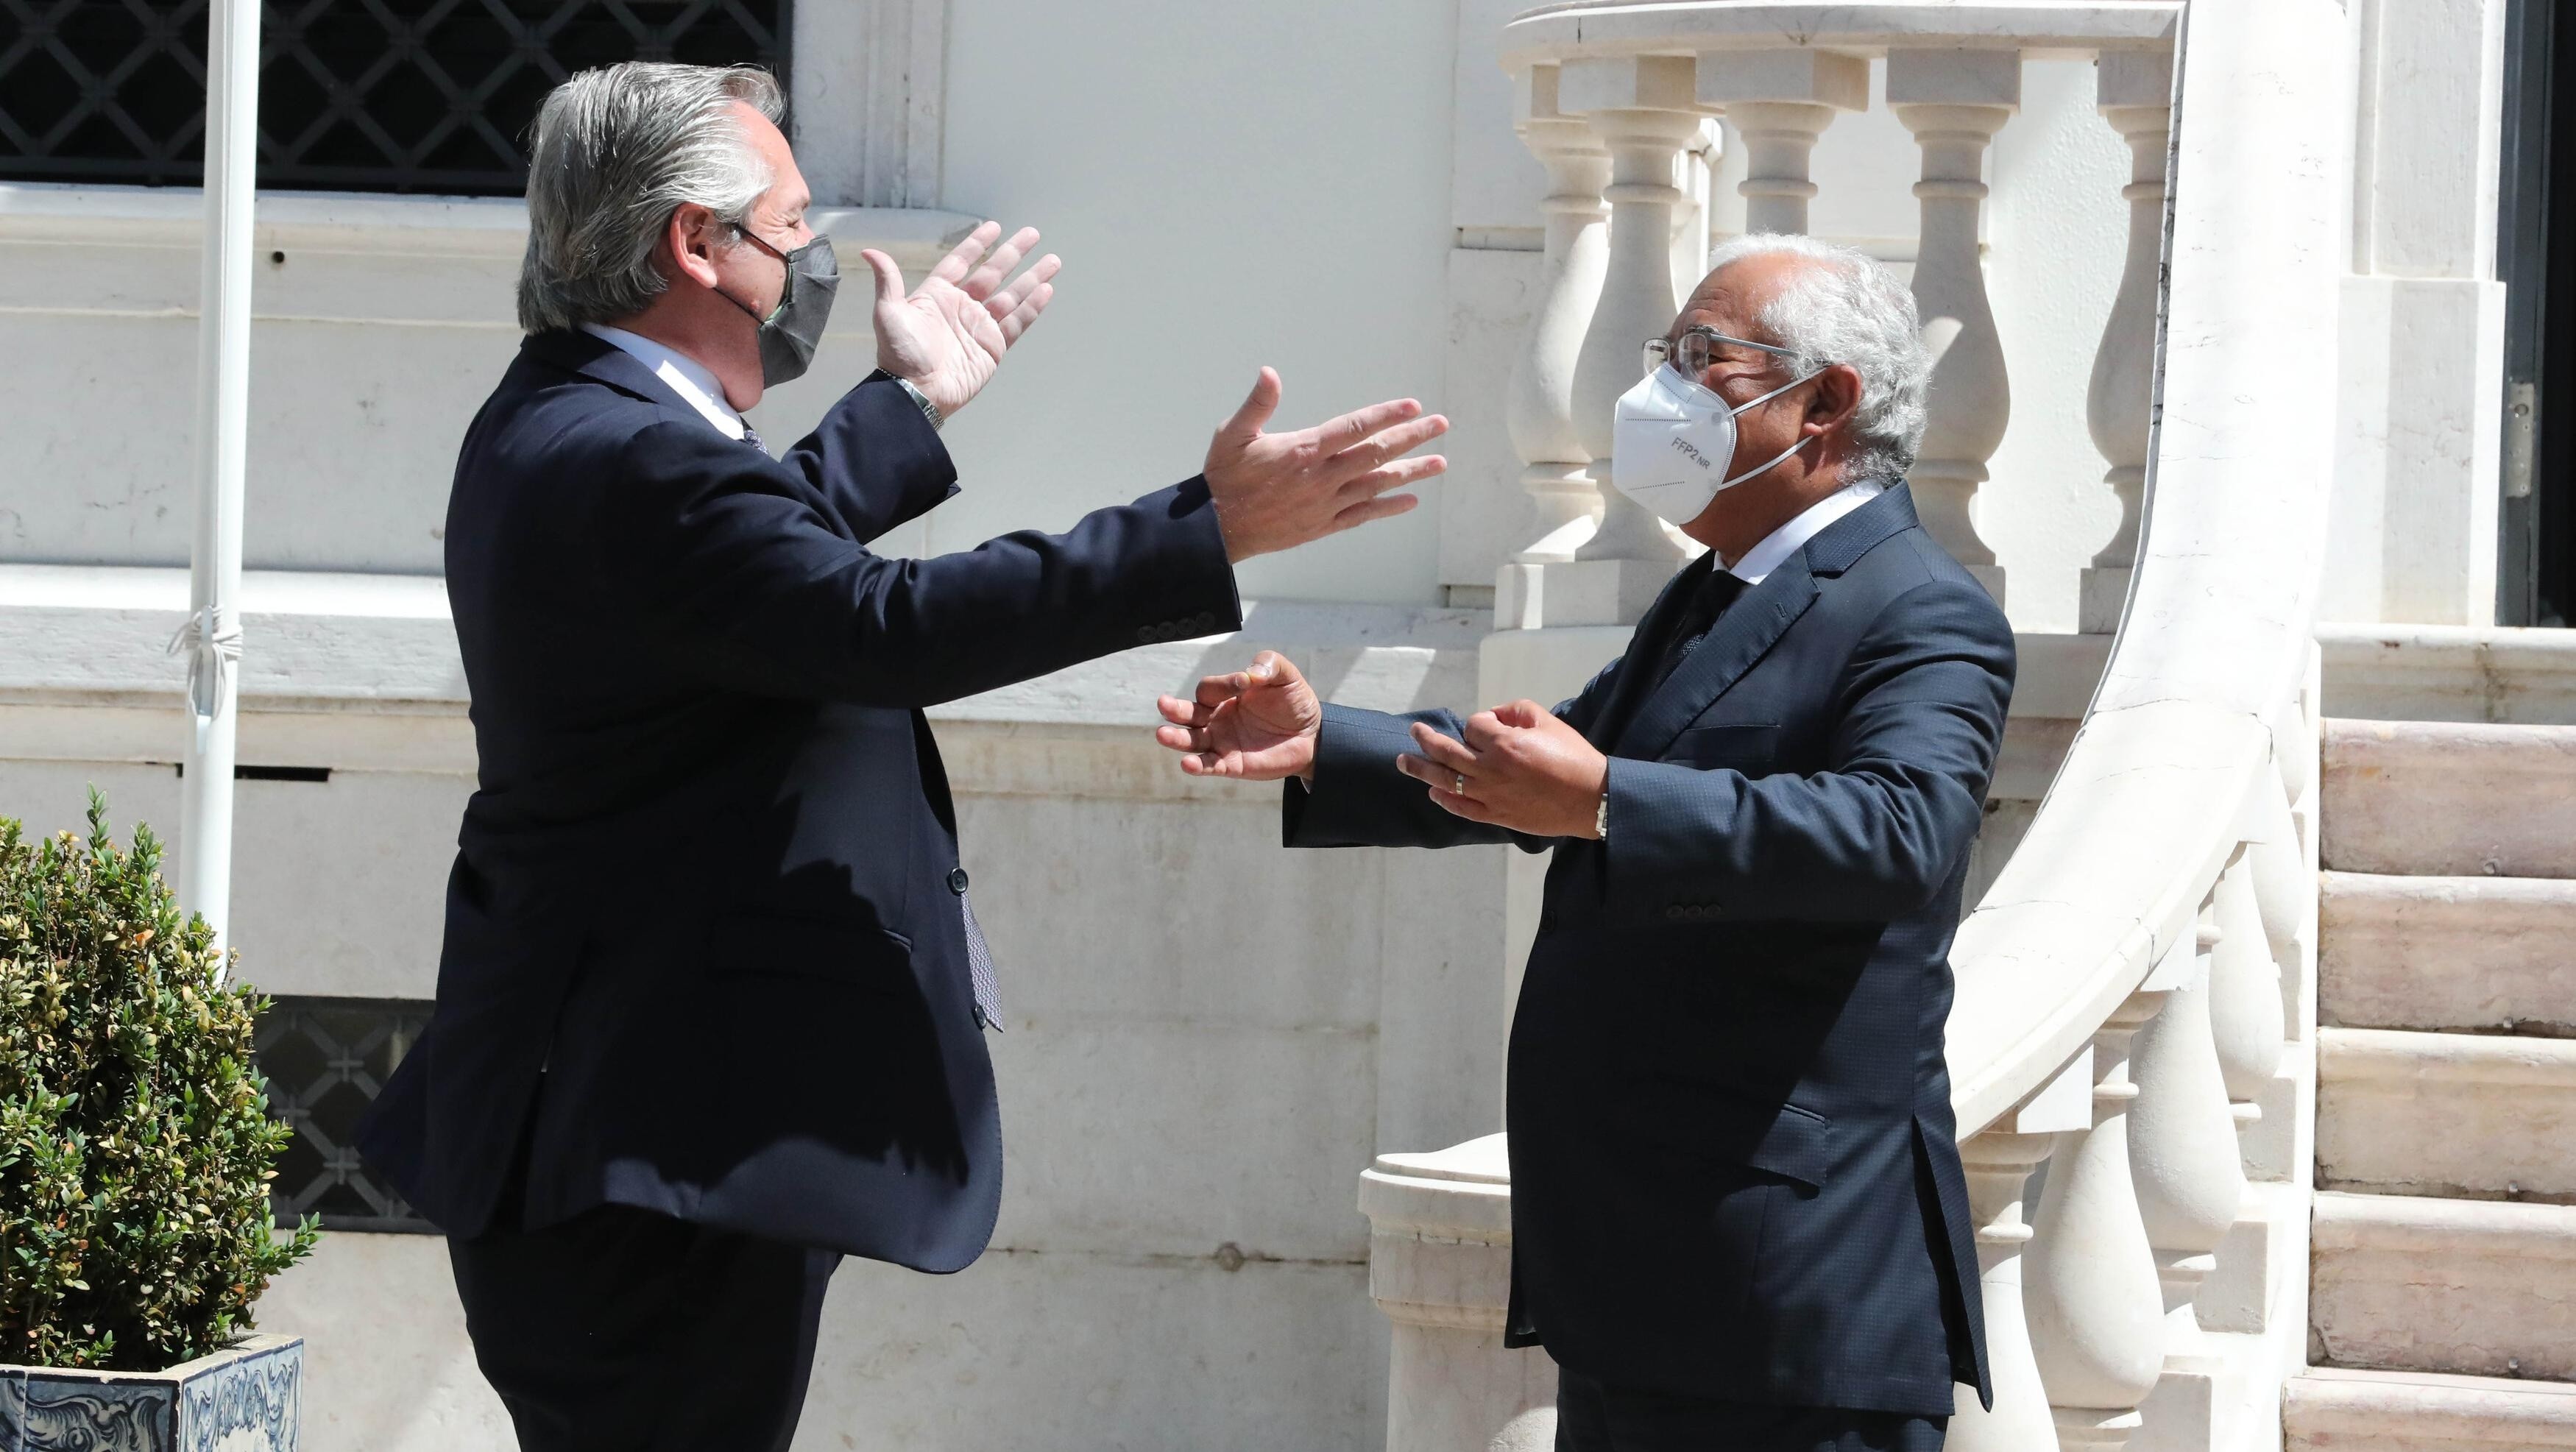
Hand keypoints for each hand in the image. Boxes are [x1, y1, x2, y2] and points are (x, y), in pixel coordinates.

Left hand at [861, 220, 1060, 416]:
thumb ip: (888, 281)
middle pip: (993, 273)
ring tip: (1053, 260)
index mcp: (938, 296)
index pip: (961, 262)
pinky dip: (1032, 307)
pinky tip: (1047, 289)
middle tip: (1033, 233)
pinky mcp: (994, 346)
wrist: (916, 391)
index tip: (994, 227)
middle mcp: (962, 307)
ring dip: (1032, 277)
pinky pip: (1017, 322)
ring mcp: (980, 326)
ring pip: (1012, 295)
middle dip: (1013, 253)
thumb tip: (869, 251)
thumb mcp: (888, 314)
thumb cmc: (900, 354)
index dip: (977, 244)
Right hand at [1154, 651, 1323, 781]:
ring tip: (1163, 735)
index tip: (1246, 683)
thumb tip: (1250, 674)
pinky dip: (1197, 766)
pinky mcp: (1232, 764)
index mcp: (1225, 695)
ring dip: (1177, 738)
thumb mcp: (1286, 675)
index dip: (1223, 685)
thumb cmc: (1294, 702)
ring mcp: (1222, 742)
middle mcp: (1217, 718)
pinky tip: (1188, 763)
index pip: (1209, 689)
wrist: (1312, 735)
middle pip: (1187, 713)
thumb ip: (1268, 664)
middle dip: (1174, 709)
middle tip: (1163, 704)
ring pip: (1192, 740)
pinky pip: (1210, 765)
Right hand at [1203, 369, 1448, 560]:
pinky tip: (1411, 500)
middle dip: (1411, 438)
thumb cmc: (1225, 477)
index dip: (1386, 416)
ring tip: (1440, 462)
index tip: (1413, 406)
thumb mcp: (1232, 434)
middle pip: (1376, 453)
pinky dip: (1389, 507)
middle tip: (1440, 424)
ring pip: (1377, 484)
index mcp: (1304, 451)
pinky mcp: (1324, 524)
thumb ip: (1257, 404)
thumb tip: (1270, 372)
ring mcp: (1326, 503)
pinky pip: (1364, 514)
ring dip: (1411, 472)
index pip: (1354, 428)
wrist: (1218, 529)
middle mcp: (1322, 477)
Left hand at [1394, 700, 1608, 837]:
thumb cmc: (1573, 757)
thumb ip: (1515, 711)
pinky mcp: (1496, 816)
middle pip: (1446, 752)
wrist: (1591, 799)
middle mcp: (1491, 770)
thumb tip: (1492, 716)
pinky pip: (1461, 808)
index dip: (1480, 723)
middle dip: (1426, 740)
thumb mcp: (1547, 721)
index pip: (1473, 726)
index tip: (1491, 725)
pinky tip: (1432, 791)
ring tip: (1403, 762)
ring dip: (1421, 770)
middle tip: (1413, 732)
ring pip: (1445, 781)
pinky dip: (1444, 799)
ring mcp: (1490, 795)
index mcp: (1505, 743)